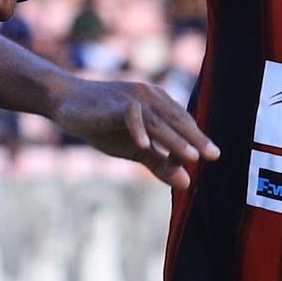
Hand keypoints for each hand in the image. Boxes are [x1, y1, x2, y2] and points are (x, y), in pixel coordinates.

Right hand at [49, 76, 213, 182]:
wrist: (66, 103)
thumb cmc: (103, 124)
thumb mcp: (135, 148)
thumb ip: (160, 163)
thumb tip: (187, 183)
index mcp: (158, 104)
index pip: (182, 123)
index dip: (195, 140)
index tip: (208, 158)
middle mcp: (149, 97)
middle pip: (177, 120)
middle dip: (195, 139)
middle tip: (214, 156)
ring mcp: (132, 98)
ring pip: (158, 121)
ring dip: (174, 139)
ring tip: (190, 156)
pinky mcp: (113, 104)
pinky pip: (129, 116)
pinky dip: (137, 131)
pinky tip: (145, 146)